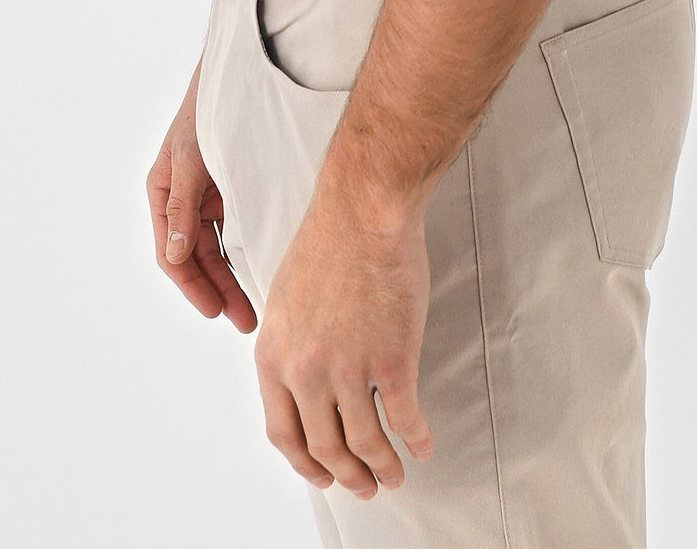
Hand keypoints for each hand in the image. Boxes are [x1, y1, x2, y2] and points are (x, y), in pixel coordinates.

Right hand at [147, 54, 256, 331]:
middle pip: (197, 257)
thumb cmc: (207, 111)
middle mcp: (183, 198)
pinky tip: (262, 272)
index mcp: (163, 193)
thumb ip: (183, 207)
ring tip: (256, 308)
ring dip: (234, 277)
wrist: (240, 72)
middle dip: (219, 290)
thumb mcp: (191, 160)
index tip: (216, 311)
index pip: (172, 254)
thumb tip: (175, 256)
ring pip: (219, 248)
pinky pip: (237, 228)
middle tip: (246, 321)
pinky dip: (246, 251)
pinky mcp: (233, 187)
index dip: (193, 286)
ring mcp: (209, 194)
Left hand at [253, 192, 434, 499]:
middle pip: (324, 448)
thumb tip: (298, 382)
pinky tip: (422, 445)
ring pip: (365, 443)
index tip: (323, 474)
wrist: (362, 210)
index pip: (283, 433)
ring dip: (382, 467)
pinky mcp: (391, 358)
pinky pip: (404, 418)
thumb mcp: (284, 299)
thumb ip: (288, 346)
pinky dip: (415, 440)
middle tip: (363, 485)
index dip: (305, 462)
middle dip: (346, 476)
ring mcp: (349, 368)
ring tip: (393, 475)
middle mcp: (306, 371)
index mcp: (274, 356)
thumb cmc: (327, 241)